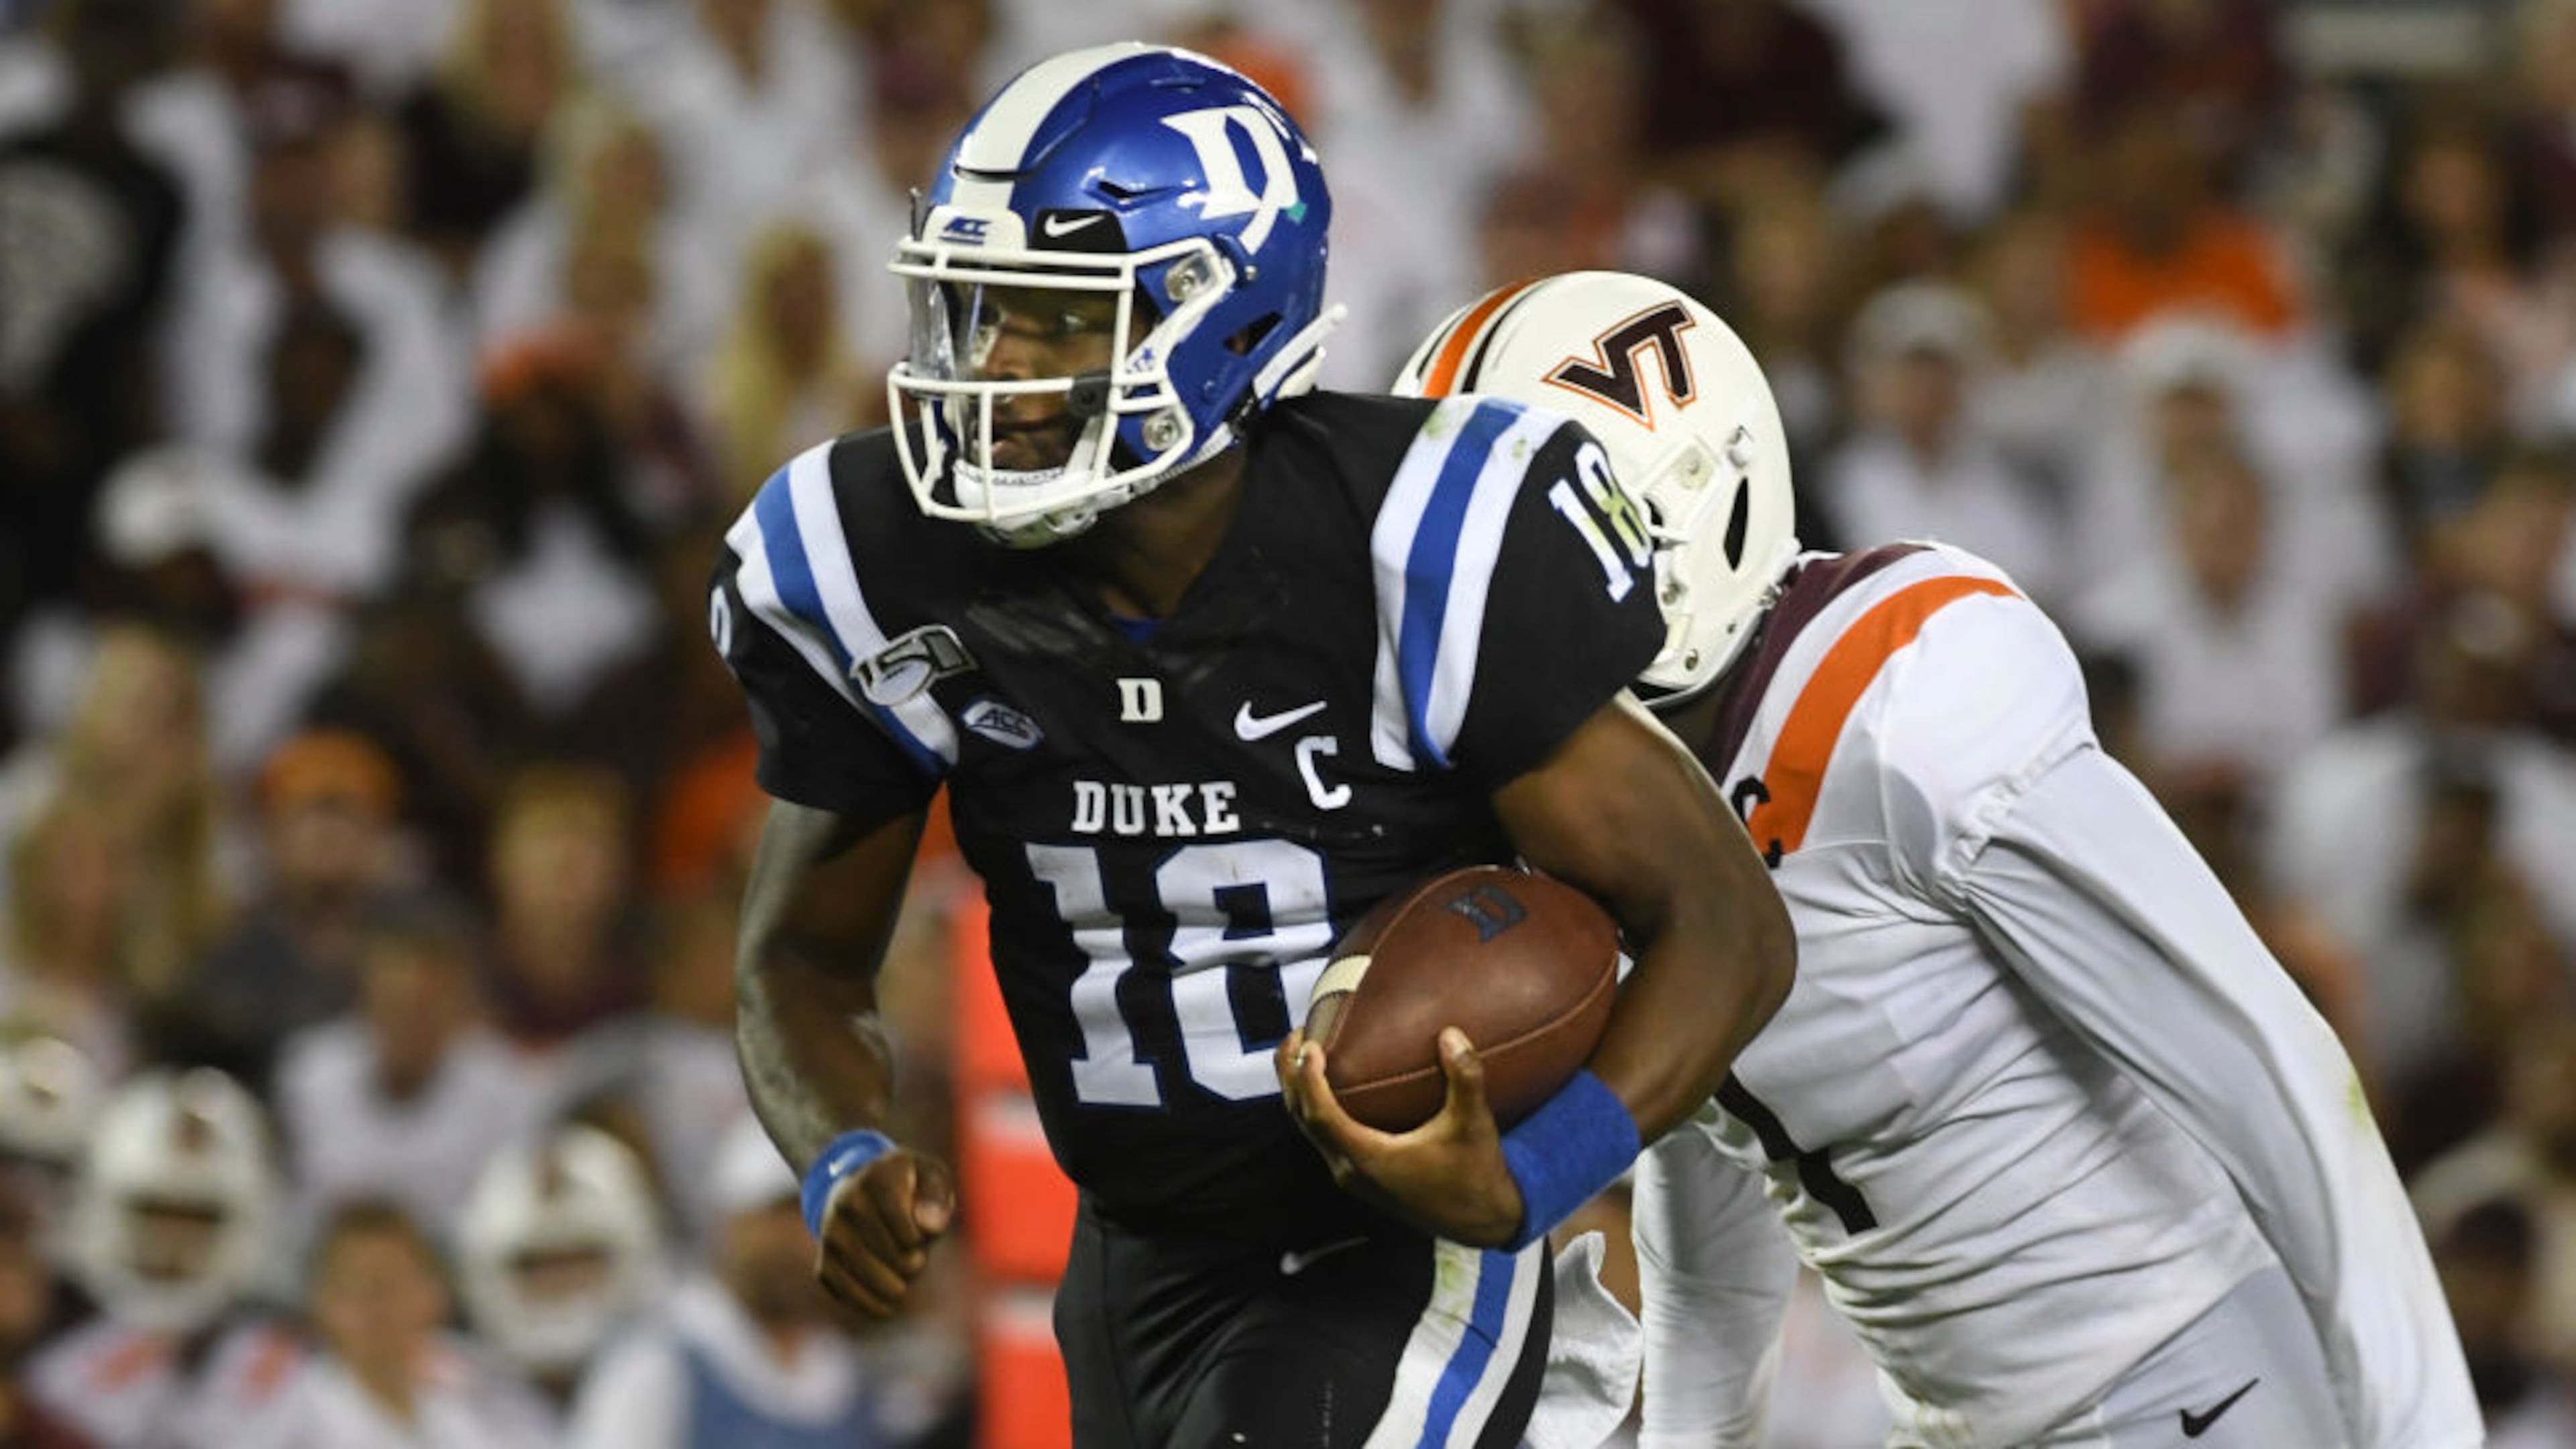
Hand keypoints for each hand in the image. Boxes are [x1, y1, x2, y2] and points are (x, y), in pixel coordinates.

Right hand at [811, 1148, 956, 1318]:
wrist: (860, 1189)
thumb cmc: (908, 1187)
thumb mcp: (931, 1177)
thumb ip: (937, 1197)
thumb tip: (929, 1226)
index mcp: (878, 1178)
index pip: (904, 1226)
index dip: (919, 1240)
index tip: (919, 1234)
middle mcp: (846, 1203)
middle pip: (893, 1255)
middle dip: (913, 1263)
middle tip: (914, 1254)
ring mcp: (831, 1234)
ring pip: (870, 1278)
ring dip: (897, 1286)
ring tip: (902, 1274)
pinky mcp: (823, 1264)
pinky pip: (848, 1294)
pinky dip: (873, 1305)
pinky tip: (887, 1302)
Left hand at [1276, 1026, 1524, 1246]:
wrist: (1482, 1222)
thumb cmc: (1476, 1175)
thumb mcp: (1474, 1124)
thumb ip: (1465, 1077)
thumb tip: (1451, 1034)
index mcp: (1370, 1160)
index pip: (1321, 1115)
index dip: (1309, 1079)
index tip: (1309, 1044)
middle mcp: (1351, 1171)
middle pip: (1303, 1120)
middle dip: (1292, 1077)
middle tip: (1297, 1034)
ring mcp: (1352, 1177)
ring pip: (1309, 1131)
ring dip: (1299, 1092)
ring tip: (1303, 1053)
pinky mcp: (1360, 1177)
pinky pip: (1323, 1138)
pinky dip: (1315, 1108)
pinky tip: (1327, 1085)